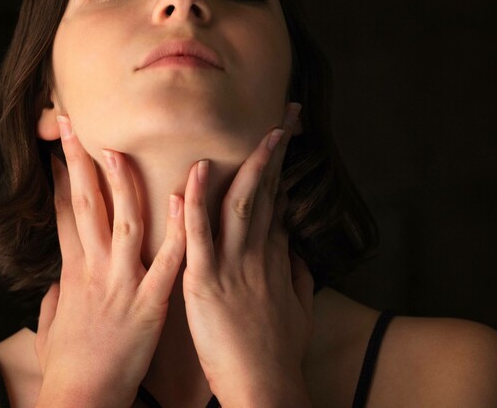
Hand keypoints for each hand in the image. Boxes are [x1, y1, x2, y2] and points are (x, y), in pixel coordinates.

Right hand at [34, 116, 186, 407]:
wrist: (81, 400)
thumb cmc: (68, 369)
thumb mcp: (52, 327)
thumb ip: (57, 298)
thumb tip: (58, 285)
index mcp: (73, 273)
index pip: (64, 213)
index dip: (60, 177)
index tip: (60, 148)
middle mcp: (94, 270)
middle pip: (84, 203)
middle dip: (78, 160)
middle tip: (73, 124)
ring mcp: (120, 283)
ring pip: (123, 219)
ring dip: (123, 181)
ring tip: (122, 146)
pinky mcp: (148, 303)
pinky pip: (167, 260)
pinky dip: (178, 228)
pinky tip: (186, 200)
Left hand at [180, 103, 313, 405]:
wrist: (266, 387)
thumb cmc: (277, 355)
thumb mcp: (296, 311)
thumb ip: (297, 279)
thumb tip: (299, 257)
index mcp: (274, 260)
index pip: (276, 203)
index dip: (280, 170)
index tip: (282, 139)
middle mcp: (257, 256)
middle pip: (266, 192)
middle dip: (274, 151)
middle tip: (282, 116)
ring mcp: (234, 267)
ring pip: (240, 203)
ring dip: (246, 164)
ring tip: (253, 130)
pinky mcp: (207, 283)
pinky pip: (201, 235)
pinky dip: (196, 202)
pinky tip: (197, 173)